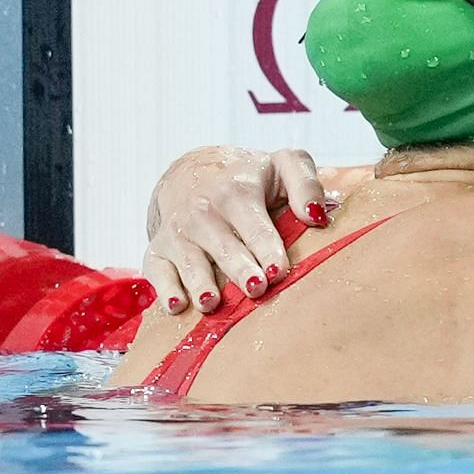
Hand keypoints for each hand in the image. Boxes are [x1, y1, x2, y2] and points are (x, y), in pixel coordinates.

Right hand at [143, 146, 327, 314]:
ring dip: (200, 283)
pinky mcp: (158, 250)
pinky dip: (165, 290)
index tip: (278, 270)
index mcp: (236, 191)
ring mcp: (178, 232)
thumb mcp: (283, 166)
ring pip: (190, 261)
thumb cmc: (250, 179)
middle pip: (224, 246)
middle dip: (239, 268)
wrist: (193, 174)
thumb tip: (315, 216)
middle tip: (256, 288)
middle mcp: (203, 211)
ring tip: (212, 302)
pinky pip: (157, 272)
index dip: (267, 248)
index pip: (255, 226)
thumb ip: (306, 184)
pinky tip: (178, 307)